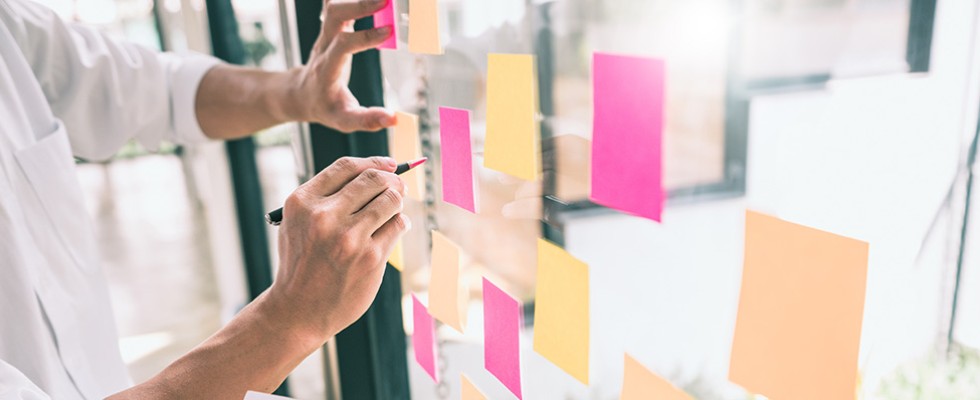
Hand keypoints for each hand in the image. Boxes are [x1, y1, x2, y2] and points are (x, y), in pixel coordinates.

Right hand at [269, 157, 410, 342]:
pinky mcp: (370, 257)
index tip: (389, 163)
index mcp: (302, 202)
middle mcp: (324, 216)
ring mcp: (349, 237)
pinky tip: (393, 228)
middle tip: (399, 185)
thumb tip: (377, 171)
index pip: (346, 167)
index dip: (373, 161)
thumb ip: (326, 197)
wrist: (298, 311)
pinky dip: (400, 223)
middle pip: (373, 179)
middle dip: (392, 179)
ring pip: (391, 200)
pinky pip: (397, 225)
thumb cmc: (302, 262)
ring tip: (394, 208)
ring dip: (398, 200)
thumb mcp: (298, 223)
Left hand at [292, 0, 396, 132]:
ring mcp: (325, 33)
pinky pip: (336, 4)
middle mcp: (324, 46)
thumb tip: (393, 119)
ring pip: (333, 5)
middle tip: (386, 1)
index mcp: (327, 68)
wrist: (302, 94)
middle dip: (359, 4)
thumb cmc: (324, 107)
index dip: (365, 36)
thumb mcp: (343, 121)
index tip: (389, 31)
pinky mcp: (330, 27)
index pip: (343, 45)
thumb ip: (367, 120)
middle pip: (334, 15)